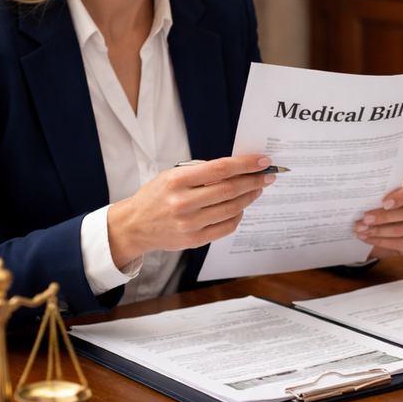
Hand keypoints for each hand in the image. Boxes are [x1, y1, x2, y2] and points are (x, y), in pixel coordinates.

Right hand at [107, 155, 274, 266]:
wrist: (134, 226)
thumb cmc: (157, 196)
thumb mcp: (171, 176)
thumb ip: (201, 172)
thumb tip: (237, 168)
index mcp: (176, 181)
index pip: (220, 169)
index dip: (246, 164)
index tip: (263, 161)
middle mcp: (182, 202)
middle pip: (230, 189)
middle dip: (254, 180)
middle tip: (269, 175)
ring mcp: (189, 224)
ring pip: (231, 209)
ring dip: (250, 197)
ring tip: (258, 188)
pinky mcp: (194, 240)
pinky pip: (227, 227)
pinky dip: (239, 215)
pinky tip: (242, 207)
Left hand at [354, 181, 402, 258]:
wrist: (379, 228)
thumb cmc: (378, 207)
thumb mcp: (377, 199)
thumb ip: (373, 198)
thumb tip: (358, 201)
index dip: (400, 197)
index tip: (384, 202)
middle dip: (383, 216)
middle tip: (365, 218)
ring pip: (400, 229)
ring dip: (378, 230)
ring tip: (360, 229)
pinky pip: (398, 243)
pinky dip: (379, 241)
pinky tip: (366, 238)